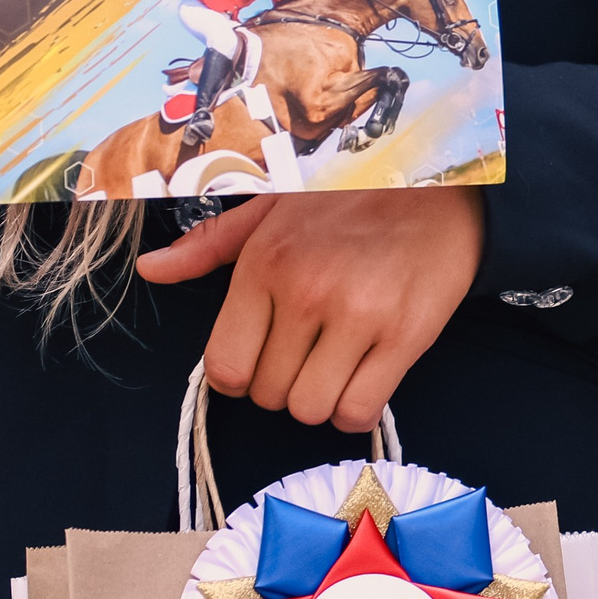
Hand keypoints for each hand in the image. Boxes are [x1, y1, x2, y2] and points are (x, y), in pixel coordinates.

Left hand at [138, 187, 486, 432]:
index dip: (242, 376)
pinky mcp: (405, 336)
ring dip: (320, 400)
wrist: (445, 187)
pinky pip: (358, 411)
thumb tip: (152, 269)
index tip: (265, 358)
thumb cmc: (355, 196)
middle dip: (284, 385)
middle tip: (310, 352)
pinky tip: (365, 377)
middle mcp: (306, 291)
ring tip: (337, 364)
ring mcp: (358, 315)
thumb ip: (209, 245)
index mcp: (266, 262)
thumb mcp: (274, 206)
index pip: (225, 368)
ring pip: (310, 410)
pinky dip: (356, 408)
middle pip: (268, 395)